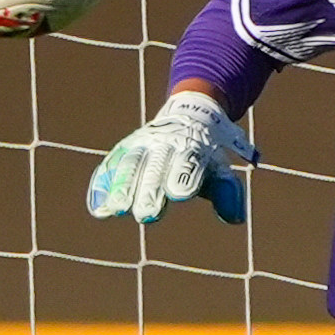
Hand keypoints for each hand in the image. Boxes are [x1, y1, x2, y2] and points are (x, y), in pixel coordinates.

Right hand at [85, 91, 259, 224]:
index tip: (179, 195)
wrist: (190, 115)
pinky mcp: (123, 150)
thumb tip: (236, 219)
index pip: (188, 161)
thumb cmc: (206, 154)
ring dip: (123, 188)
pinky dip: (103, 186)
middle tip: (146, 215)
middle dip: (150, 190)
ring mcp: (141, 145)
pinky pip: (111, 167)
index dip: (184, 176)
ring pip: (130, 165)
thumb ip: (227, 191)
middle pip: (155, 167)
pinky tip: (98, 209)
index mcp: (193, 146)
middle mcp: (164, 143)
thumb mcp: (220, 167)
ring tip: (116, 211)